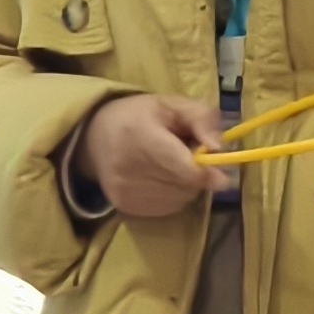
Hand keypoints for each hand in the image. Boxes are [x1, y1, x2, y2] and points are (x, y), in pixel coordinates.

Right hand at [73, 93, 232, 221]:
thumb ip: (202, 119)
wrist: (92, 140)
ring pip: (180, 199)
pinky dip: (173, 197)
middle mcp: (130, 169)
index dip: (207, 172)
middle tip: (190, 158)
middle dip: (198, 175)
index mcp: (141, 136)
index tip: (221, 171)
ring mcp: (126, 193)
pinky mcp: (126, 208)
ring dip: (187, 186)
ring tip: (173, 168)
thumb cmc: (137, 117)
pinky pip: (167, 209)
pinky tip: (162, 181)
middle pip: (186, 185)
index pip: (185, 168)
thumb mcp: (171, 105)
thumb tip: (220, 148)